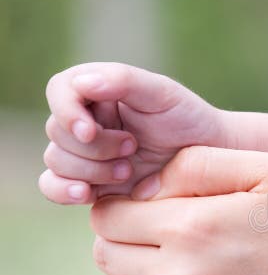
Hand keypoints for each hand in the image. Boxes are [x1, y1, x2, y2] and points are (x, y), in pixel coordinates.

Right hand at [40, 63, 222, 203]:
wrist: (208, 159)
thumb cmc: (188, 119)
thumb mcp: (163, 93)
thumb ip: (123, 80)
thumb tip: (81, 83)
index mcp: (98, 91)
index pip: (59, 91)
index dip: (67, 111)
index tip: (90, 131)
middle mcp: (86, 120)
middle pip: (58, 132)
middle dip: (95, 146)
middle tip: (133, 148)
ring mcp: (85, 153)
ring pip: (56, 160)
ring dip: (90, 169)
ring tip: (128, 170)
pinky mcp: (88, 183)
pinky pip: (52, 186)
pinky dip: (62, 190)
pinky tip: (86, 194)